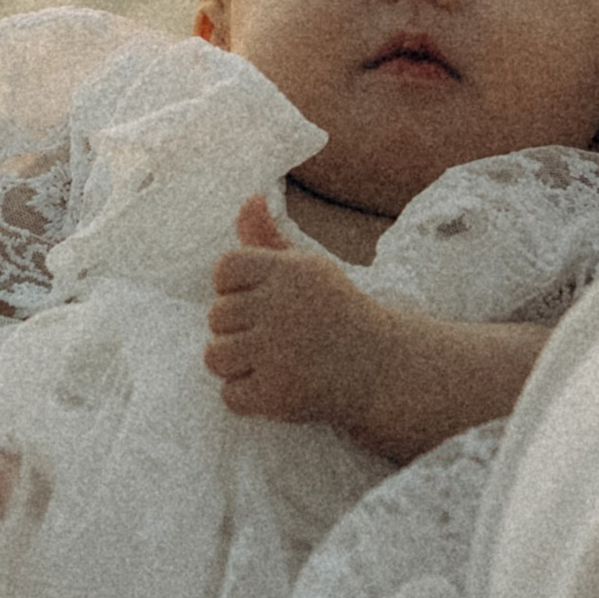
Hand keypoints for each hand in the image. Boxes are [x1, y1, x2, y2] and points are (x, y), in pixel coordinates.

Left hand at [205, 202, 394, 435]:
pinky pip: (230, 396)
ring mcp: (280, 352)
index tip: (262, 304)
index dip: (233, 289)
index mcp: (290, 270)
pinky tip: (278, 387)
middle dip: (238, 331)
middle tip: (275, 339)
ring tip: (272, 363)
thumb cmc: (336, 315)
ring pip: (215, 357)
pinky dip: (248, 398)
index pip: (224, 269)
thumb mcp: (309, 271)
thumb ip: (268, 238)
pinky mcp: (280, 394)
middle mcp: (283, 307)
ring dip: (237, 366)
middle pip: (215, 316)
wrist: (383, 367)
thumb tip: (248, 199)